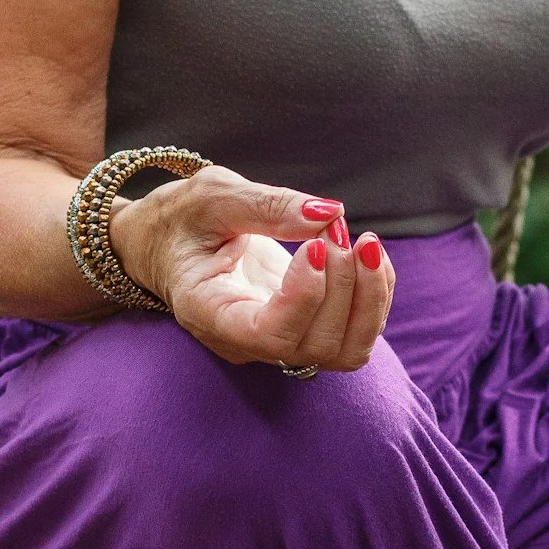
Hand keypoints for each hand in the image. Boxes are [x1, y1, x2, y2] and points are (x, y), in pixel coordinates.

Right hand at [104, 165, 393, 370]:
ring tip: (364, 242)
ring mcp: (277, 344)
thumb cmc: (183, 220)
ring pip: (344, 351)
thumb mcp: (212, 196)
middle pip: (314, 345)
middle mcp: (245, 342)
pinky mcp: (304, 333)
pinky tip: (366, 256)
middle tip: (336, 227)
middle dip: (344, 286)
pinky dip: (375, 296)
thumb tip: (330, 212)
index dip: (305, 297)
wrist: (173, 244)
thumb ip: (268, 205)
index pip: (267, 334)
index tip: (319, 244)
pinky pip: (356, 336)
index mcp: (209, 313)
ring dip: (370, 297)